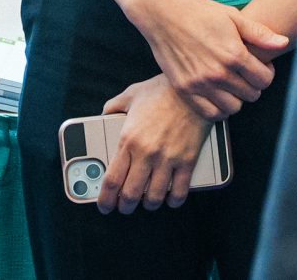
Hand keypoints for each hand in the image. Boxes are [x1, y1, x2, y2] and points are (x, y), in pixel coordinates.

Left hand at [96, 76, 212, 214]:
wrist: (192, 88)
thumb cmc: (161, 90)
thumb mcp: (131, 95)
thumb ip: (114, 107)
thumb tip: (104, 113)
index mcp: (128, 139)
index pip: (112, 180)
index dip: (105, 199)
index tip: (104, 205)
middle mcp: (146, 153)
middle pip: (131, 194)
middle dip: (125, 206)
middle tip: (124, 207)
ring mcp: (168, 158)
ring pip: (154, 197)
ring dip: (149, 204)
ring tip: (147, 202)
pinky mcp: (188, 160)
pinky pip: (179, 191)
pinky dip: (174, 200)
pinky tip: (170, 199)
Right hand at [124, 0, 287, 118]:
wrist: (163, 14)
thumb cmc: (198, 12)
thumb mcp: (232, 16)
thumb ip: (260, 33)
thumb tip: (283, 43)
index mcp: (233, 53)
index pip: (264, 79)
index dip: (266, 73)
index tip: (259, 66)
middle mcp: (218, 72)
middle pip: (251, 95)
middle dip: (253, 85)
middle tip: (244, 73)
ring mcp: (200, 84)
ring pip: (233, 108)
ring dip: (236, 98)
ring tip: (231, 84)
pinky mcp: (185, 90)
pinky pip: (211, 114)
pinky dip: (218, 109)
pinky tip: (218, 95)